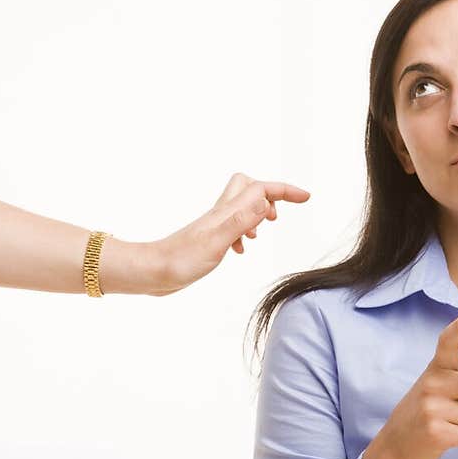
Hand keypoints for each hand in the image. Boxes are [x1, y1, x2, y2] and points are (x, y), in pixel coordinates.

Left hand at [147, 173, 309, 294]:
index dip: (284, 190)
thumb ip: (240, 221)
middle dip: (269, 195)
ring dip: (257, 214)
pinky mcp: (208, 239)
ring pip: (241, 206)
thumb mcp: (216, 242)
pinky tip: (241, 248)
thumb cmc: (180, 260)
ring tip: (260, 233)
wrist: (152, 271)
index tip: (306, 198)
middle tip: (278, 217)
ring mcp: (213, 225)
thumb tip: (265, 201)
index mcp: (226, 211)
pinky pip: (233, 225)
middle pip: (248, 186)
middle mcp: (220, 213)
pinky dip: (244, 232)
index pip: (260, 190)